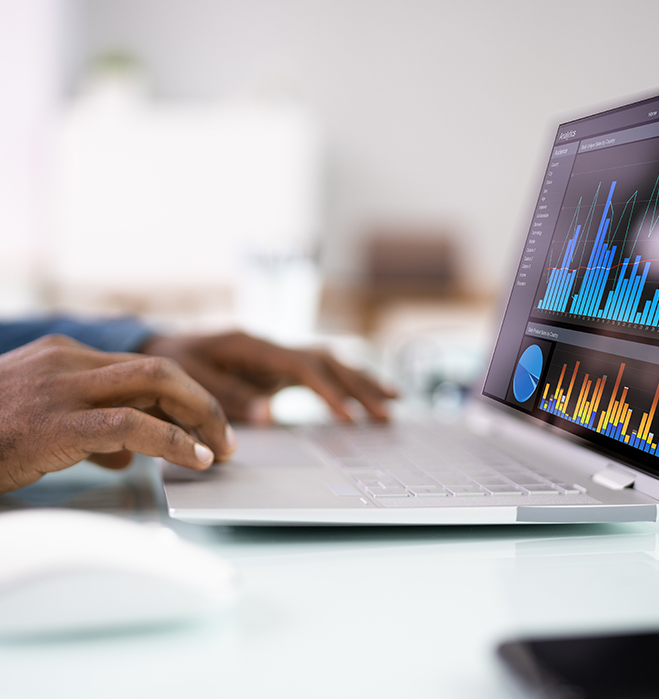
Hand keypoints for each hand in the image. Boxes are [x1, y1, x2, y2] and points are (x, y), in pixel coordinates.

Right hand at [0, 335, 236, 493]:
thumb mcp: (42, 422)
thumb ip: (91, 427)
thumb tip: (131, 452)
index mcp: (67, 356)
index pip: (145, 368)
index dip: (186, 396)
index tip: (207, 424)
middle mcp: (68, 361)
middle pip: (161, 368)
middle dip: (203, 402)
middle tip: (226, 436)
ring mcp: (61, 386)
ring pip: (156, 383)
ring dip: (199, 417)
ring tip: (219, 449)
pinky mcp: (54, 421)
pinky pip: (131, 423)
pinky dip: (172, 441)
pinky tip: (192, 459)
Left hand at [140, 331, 397, 423]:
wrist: (162, 347)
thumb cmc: (172, 362)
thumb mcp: (188, 379)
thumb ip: (227, 395)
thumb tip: (270, 415)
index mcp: (252, 346)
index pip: (301, 366)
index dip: (328, 391)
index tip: (349, 417)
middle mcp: (271, 345)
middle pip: (326, 360)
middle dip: (359, 385)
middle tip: (388, 411)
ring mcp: (277, 355)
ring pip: (330, 362)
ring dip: (361, 380)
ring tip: (393, 401)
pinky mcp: (279, 367)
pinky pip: (320, 372)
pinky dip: (345, 383)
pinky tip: (364, 396)